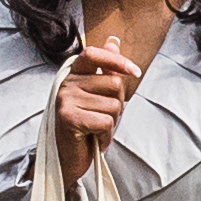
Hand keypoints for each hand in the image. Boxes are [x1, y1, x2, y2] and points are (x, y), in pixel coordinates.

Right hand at [53, 35, 142, 178]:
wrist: (65, 159)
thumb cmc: (84, 127)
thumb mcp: (95, 95)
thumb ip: (104, 68)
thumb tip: (113, 41)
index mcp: (72, 74)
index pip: (94, 54)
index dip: (118, 60)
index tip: (135, 72)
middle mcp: (66, 83)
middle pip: (113, 83)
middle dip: (117, 104)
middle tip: (103, 118)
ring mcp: (65, 99)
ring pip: (113, 105)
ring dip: (112, 123)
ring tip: (96, 130)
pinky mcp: (69, 117)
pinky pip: (106, 122)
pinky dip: (106, 136)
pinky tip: (94, 140)